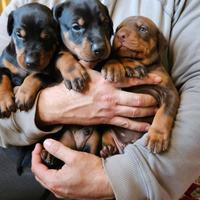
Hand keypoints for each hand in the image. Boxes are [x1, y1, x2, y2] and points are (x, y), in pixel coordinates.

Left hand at [32, 139, 113, 199]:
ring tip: (50, 158)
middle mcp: (57, 190)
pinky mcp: (71, 193)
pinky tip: (61, 168)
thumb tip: (47, 143)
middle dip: (39, 162)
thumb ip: (58, 149)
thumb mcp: (74, 156)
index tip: (39, 146)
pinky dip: (54, 174)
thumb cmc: (93, 171)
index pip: (36, 168)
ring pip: (48, 181)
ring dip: (46, 169)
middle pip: (40, 176)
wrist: (109, 182)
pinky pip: (57, 184)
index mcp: (55, 182)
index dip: (35, 155)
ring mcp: (64, 193)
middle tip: (42, 151)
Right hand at [36, 69, 160, 131]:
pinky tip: (146, 126)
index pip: (131, 79)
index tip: (159, 78)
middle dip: (151, 99)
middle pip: (137, 99)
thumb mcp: (83, 71)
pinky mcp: (105, 120)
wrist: (59, 105)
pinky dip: (137, 126)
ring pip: (134, 112)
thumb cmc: (71, 87)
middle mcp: (110, 96)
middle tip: (160, 99)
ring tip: (157, 111)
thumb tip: (97, 51)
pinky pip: (125, 124)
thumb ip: (93, 63)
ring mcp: (108, 110)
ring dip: (148, 112)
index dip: (147, 78)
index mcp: (106, 82)